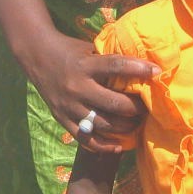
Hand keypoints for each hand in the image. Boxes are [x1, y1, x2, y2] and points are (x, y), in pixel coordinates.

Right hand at [20, 29, 154, 152]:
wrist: (36, 56)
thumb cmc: (70, 50)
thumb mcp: (89, 48)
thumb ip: (109, 58)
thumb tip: (140, 63)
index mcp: (85, 65)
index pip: (115, 66)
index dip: (138, 69)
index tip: (156, 72)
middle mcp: (77, 87)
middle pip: (113, 103)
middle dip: (135, 108)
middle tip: (147, 108)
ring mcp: (69, 106)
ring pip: (103, 124)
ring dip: (124, 127)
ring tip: (136, 124)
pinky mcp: (62, 119)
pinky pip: (85, 138)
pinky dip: (104, 145)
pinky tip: (118, 145)